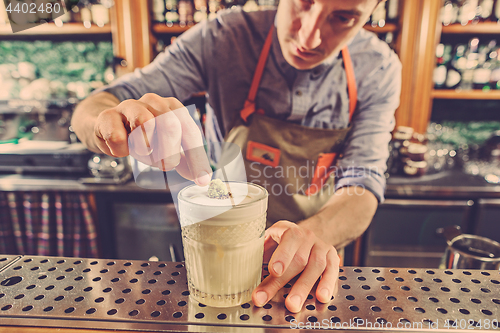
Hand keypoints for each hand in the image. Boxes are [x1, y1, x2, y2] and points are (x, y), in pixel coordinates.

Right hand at [93, 93, 211, 184]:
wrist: (108, 126)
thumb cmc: (143, 136)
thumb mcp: (168, 146)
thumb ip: (186, 160)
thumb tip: (203, 178)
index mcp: (174, 107)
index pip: (190, 132)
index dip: (197, 158)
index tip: (202, 180)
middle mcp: (154, 101)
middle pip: (171, 126)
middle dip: (169, 153)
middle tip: (164, 166)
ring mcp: (130, 105)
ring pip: (145, 125)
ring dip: (145, 150)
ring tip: (141, 152)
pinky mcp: (108, 116)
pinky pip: (118, 137)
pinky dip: (121, 150)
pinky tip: (121, 148)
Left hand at [252, 221, 338, 312]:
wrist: (308, 236)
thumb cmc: (283, 242)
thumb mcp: (270, 240)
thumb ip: (259, 252)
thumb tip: (242, 270)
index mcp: (289, 230)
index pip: (288, 240)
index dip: (282, 256)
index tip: (274, 271)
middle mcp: (307, 237)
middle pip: (299, 259)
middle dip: (283, 281)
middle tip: (270, 298)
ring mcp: (321, 247)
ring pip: (316, 266)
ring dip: (304, 287)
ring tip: (293, 304)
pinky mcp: (332, 257)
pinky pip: (332, 271)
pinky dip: (328, 285)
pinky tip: (321, 297)